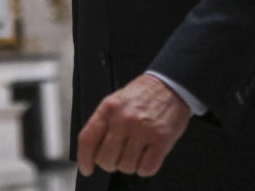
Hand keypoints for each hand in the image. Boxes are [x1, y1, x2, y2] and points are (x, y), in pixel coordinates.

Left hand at [75, 74, 190, 177]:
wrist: (170, 85)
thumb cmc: (143, 95)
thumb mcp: (116, 101)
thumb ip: (103, 122)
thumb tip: (92, 149)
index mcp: (109, 108)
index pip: (87, 140)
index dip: (84, 159)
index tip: (86, 168)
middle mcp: (124, 119)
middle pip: (105, 158)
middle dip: (110, 163)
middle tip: (117, 157)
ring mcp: (143, 130)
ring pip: (126, 167)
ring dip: (130, 165)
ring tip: (136, 151)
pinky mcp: (161, 140)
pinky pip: (146, 168)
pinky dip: (145, 168)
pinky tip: (146, 156)